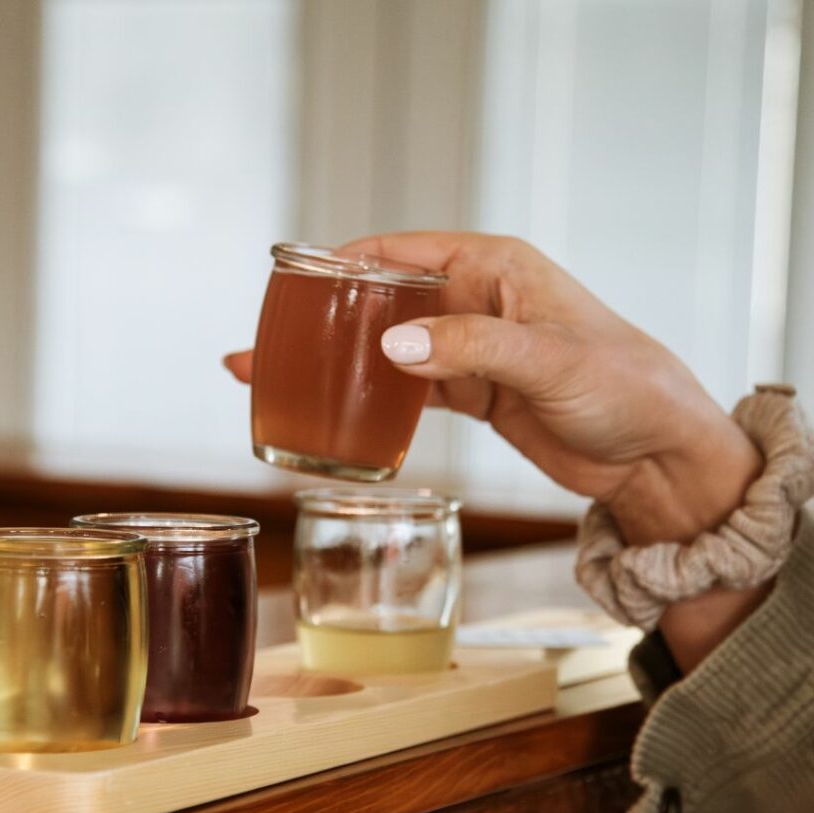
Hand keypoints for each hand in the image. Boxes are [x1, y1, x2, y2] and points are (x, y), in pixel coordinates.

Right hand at [226, 232, 760, 547]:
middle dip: (323, 321)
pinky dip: (374, 398)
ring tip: (279, 381)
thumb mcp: (548, 360)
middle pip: (381, 301)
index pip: (400, 252)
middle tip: (266, 345)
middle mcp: (475, 301)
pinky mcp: (473, 393)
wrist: (655, 452)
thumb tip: (391, 344)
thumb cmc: (624, 385)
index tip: (290, 285)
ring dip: (338, 364)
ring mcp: (470, 349)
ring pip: (388, 348)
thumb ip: (469, 347)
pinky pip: (410, 389)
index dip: (341, 264)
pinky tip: (337, 409)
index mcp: (494, 268)